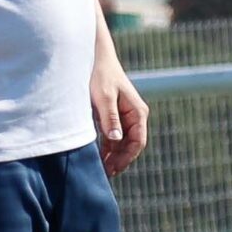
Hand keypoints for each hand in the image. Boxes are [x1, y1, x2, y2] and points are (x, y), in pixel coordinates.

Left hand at [91, 51, 150, 175]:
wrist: (94, 57)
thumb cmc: (99, 75)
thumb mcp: (103, 97)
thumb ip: (109, 118)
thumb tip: (115, 139)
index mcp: (137, 112)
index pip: (138, 142)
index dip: (126, 158)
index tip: (112, 169)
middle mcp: (135, 116)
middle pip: (131, 146)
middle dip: (119, 160)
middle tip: (104, 173)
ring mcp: (125, 116)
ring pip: (122, 143)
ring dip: (113, 156)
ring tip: (100, 169)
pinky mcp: (114, 116)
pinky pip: (114, 137)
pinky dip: (107, 147)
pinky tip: (97, 156)